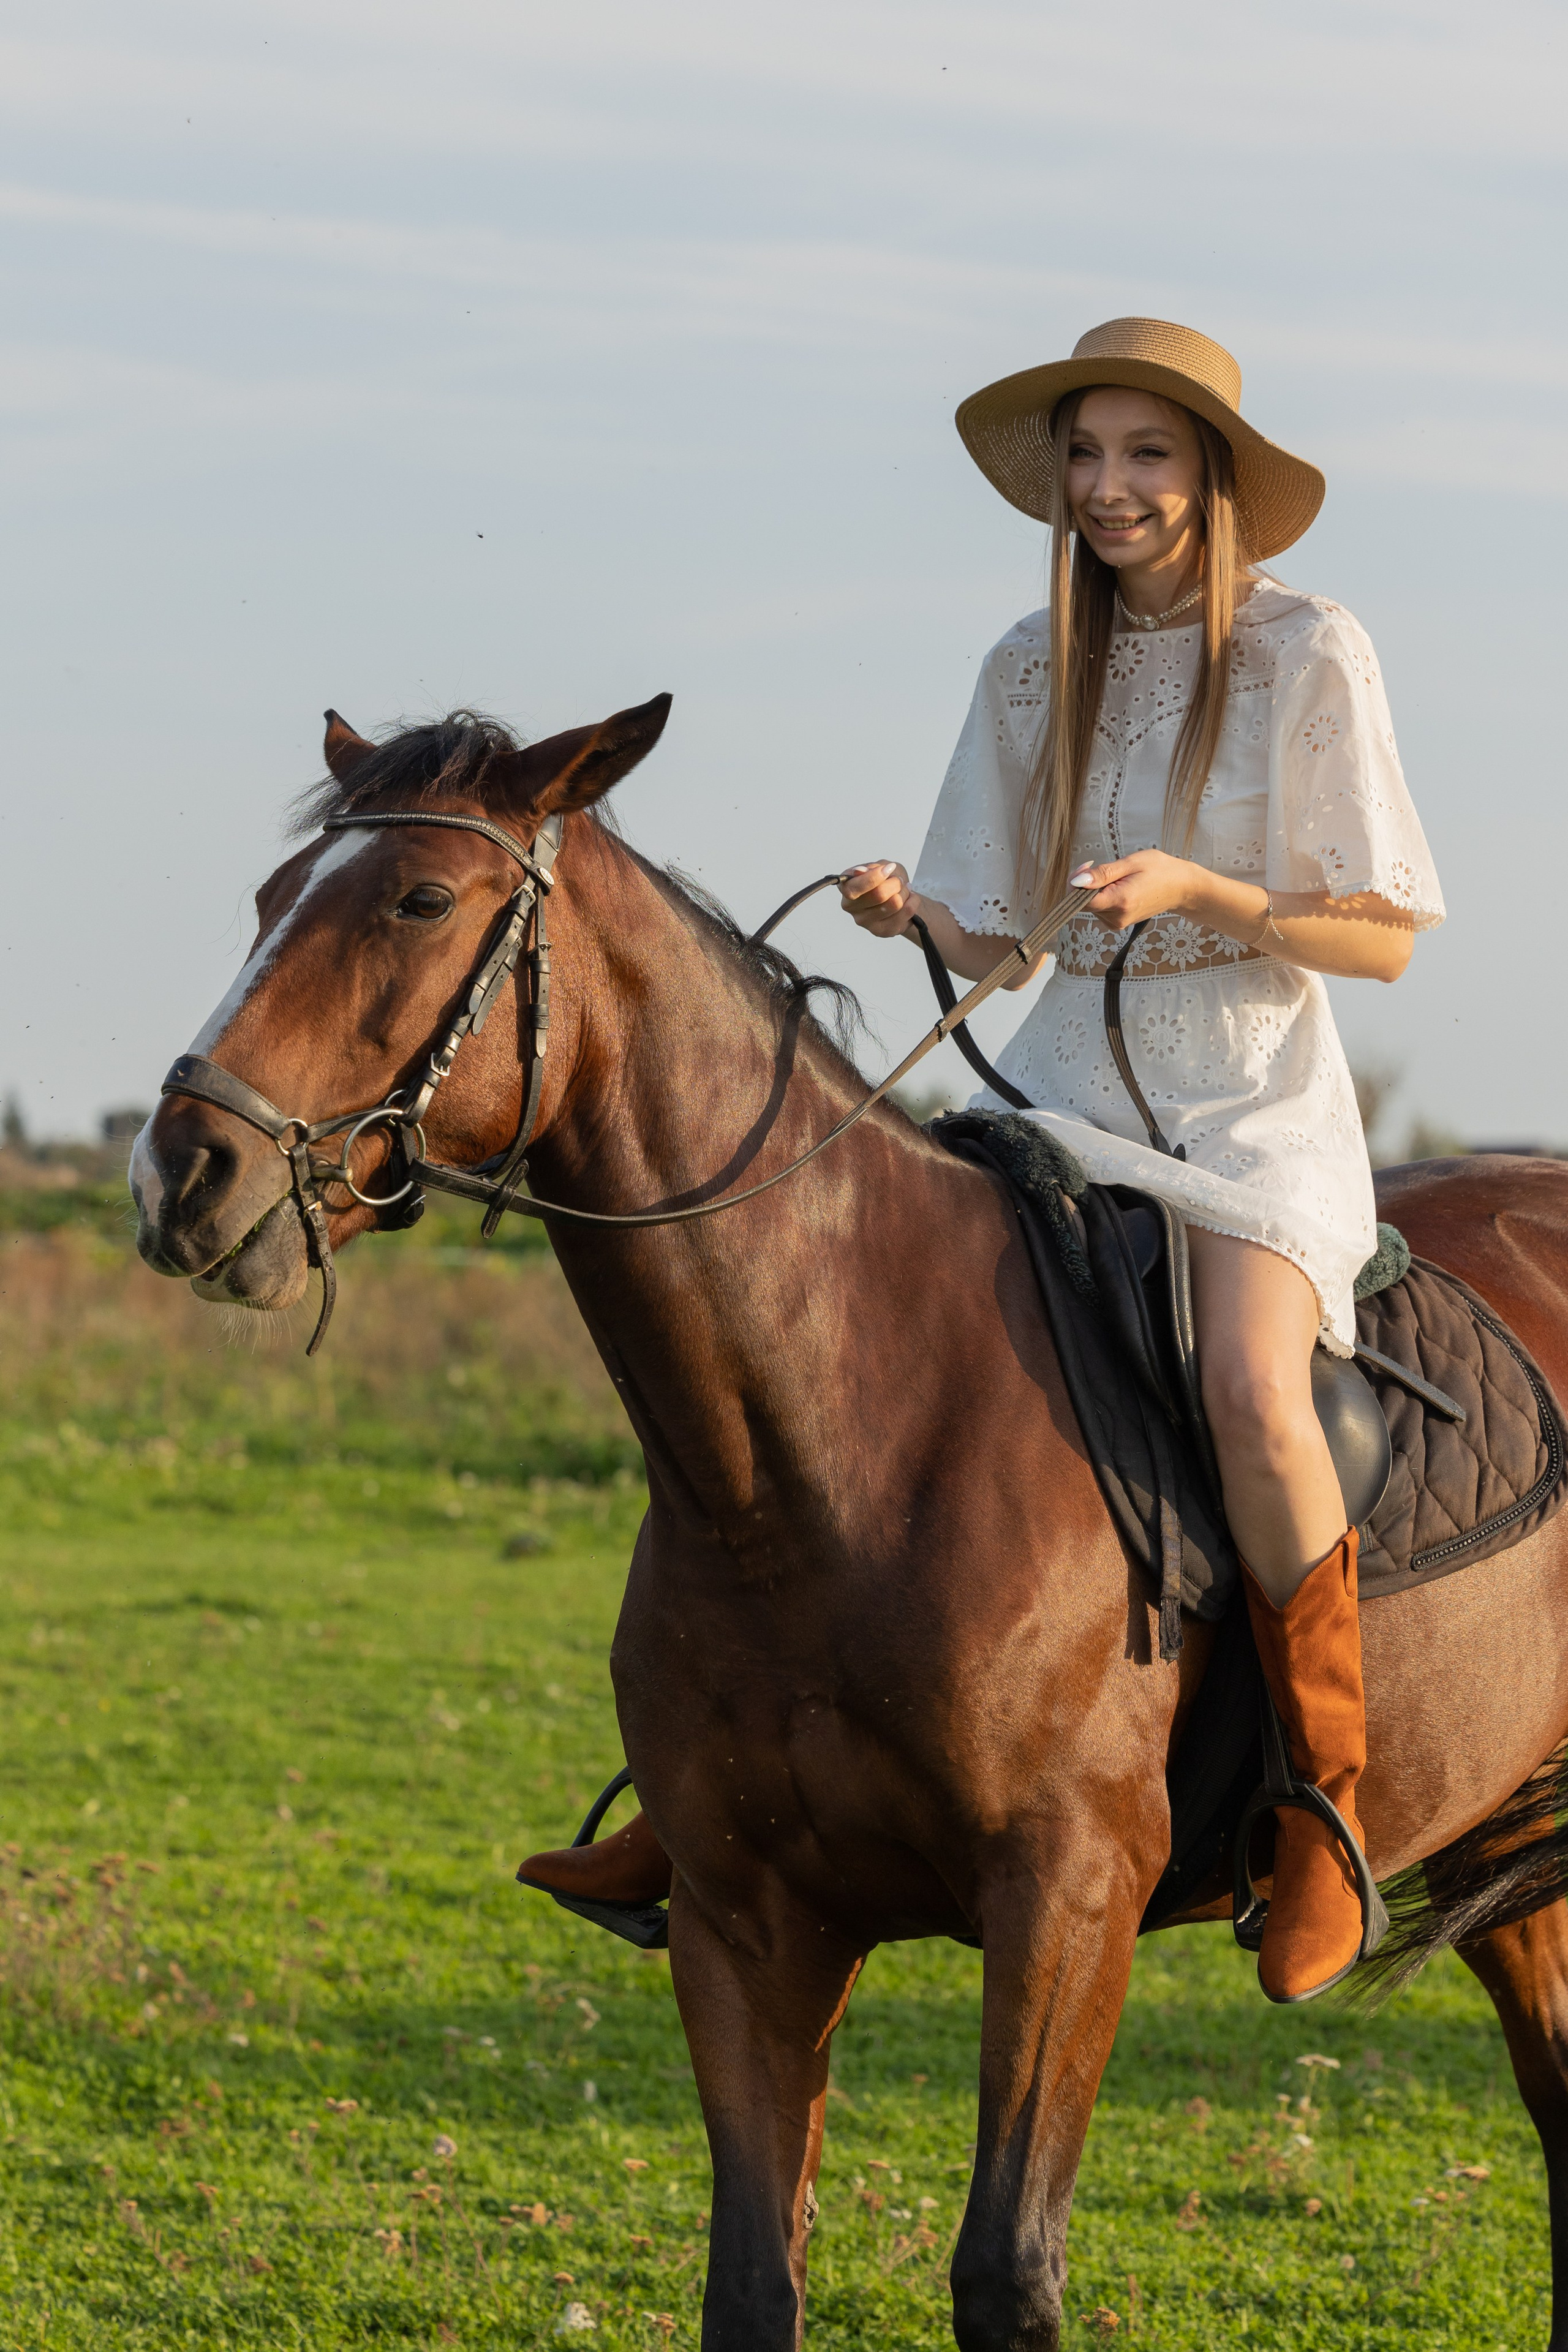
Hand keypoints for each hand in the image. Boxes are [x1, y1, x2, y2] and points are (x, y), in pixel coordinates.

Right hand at [840, 860, 918, 939]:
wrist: (900, 898)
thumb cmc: (886, 881)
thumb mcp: (880, 866)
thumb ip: (872, 867)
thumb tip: (860, 871)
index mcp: (846, 888)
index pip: (853, 888)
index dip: (873, 877)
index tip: (889, 868)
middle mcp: (851, 907)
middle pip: (878, 895)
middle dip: (895, 883)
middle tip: (899, 880)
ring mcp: (865, 921)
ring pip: (894, 903)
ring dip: (905, 892)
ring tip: (904, 890)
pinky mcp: (882, 931)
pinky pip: (906, 912)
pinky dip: (913, 901)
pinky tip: (909, 900)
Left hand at [1069, 850, 1202, 932]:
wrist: (1180, 887)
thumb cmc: (1159, 870)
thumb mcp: (1130, 864)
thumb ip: (1102, 874)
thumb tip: (1076, 881)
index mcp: (1120, 902)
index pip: (1080, 900)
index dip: (1077, 883)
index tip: (1088, 866)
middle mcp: (1117, 918)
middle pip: (1084, 903)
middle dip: (1088, 883)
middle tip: (1109, 869)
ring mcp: (1118, 923)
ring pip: (1091, 905)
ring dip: (1097, 889)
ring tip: (1121, 878)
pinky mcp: (1118, 923)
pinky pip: (1100, 909)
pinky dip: (1104, 896)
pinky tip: (1120, 887)